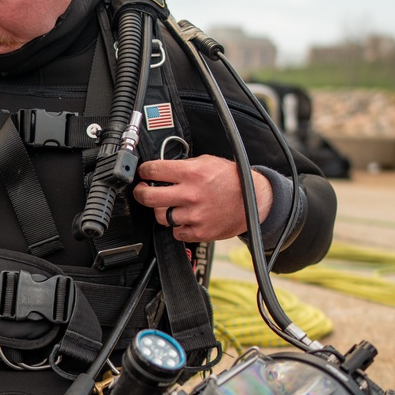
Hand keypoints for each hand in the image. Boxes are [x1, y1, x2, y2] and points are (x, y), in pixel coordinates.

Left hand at [133, 155, 271, 241]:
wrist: (254, 201)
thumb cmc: (232, 180)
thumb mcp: (208, 162)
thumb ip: (184, 165)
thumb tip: (162, 169)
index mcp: (192, 173)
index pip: (154, 171)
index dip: (144, 171)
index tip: (143, 173)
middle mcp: (191, 194)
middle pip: (149, 197)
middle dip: (140, 193)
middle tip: (142, 191)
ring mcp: (194, 215)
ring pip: (161, 216)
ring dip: (162, 210)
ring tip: (169, 205)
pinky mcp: (200, 232)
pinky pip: (176, 232)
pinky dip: (177, 226)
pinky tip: (184, 218)